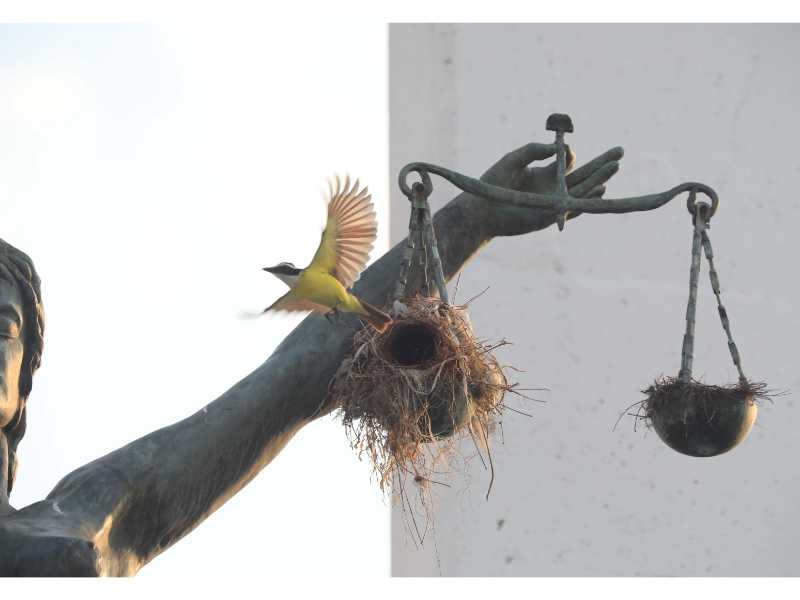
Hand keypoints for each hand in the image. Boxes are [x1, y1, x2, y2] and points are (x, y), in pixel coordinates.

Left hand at [476, 142, 623, 236]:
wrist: (481, 209)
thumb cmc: (493, 184)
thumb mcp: (514, 159)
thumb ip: (534, 149)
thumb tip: (559, 147)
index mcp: (545, 174)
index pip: (568, 163)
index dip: (571, 155)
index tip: (567, 150)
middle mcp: (554, 189)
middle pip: (584, 175)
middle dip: (602, 164)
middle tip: (621, 151)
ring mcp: (554, 203)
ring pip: (583, 190)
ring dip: (600, 179)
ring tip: (616, 166)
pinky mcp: (551, 215)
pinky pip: (573, 207)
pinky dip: (587, 200)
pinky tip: (601, 189)